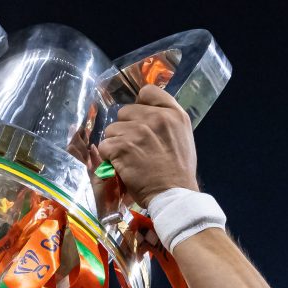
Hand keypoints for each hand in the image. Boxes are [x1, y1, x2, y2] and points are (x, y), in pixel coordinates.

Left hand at [97, 83, 200, 202]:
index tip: (140, 120)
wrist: (174, 194)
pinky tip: (121, 166)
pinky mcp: (122, 147)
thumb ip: (166, 120)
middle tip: (134, 147)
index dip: (140, 106)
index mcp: (174, 114)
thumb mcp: (182, 136)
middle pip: (124, 112)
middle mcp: (156, 118)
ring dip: (115, 144)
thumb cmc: (179, 170)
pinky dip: (109, 157)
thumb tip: (145, 110)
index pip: (147, 92)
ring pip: (111, 129)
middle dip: (125, 128)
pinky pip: (105, 145)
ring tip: (128, 159)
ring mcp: (138, 131)